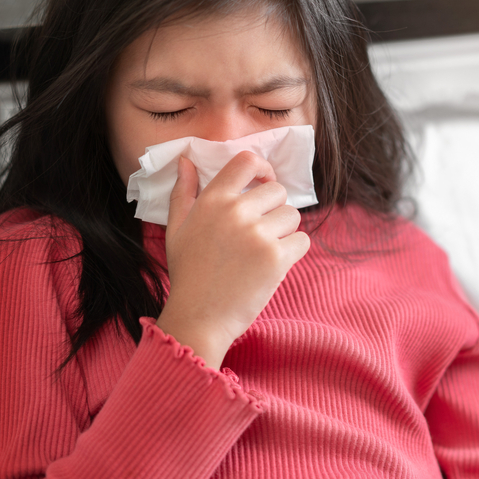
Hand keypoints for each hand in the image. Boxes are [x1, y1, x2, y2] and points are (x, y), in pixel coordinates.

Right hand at [155, 152, 309, 368]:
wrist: (199, 318)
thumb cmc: (188, 273)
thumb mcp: (176, 229)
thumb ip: (183, 192)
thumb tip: (186, 160)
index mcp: (212, 200)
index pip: (247, 161)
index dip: (262, 168)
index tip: (263, 182)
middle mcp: (236, 212)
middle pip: (277, 190)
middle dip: (273, 208)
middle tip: (259, 231)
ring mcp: (258, 234)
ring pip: (292, 215)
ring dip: (284, 230)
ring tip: (263, 250)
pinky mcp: (276, 258)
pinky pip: (302, 240)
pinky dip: (293, 251)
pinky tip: (273, 264)